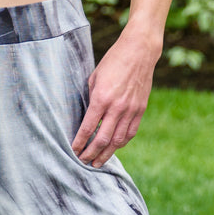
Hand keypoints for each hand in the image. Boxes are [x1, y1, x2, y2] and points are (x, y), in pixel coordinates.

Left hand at [71, 30, 159, 167]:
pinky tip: (113, 148)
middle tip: (83, 162)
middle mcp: (117, 107)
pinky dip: (121, 143)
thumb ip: (90, 98)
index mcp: (101, 98)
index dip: (79, 142)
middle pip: (102, 140)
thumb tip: (86, 117)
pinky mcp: (140, 110)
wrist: (139, 52)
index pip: (88, 128)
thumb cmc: (112, 62)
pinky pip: (130, 132)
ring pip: (118, 141)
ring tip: (98, 162)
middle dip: (91, 154)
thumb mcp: (94, 78)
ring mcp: (131, 110)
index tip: (73, 151)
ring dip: (106, 154)